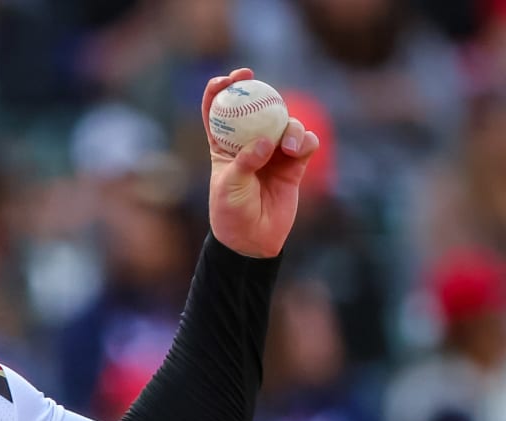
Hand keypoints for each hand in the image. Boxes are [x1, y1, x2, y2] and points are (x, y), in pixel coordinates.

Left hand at [203, 68, 321, 258]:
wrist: (253, 239)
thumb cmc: (231, 212)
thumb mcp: (229, 186)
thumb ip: (246, 161)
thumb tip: (265, 141)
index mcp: (223, 146)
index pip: (217, 111)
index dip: (220, 90)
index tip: (227, 78)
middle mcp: (249, 144)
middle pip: (255, 108)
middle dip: (257, 88)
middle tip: (255, 79)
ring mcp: (274, 152)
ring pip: (286, 123)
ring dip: (290, 127)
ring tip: (288, 147)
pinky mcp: (294, 164)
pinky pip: (306, 143)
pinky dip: (306, 142)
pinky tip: (300, 151)